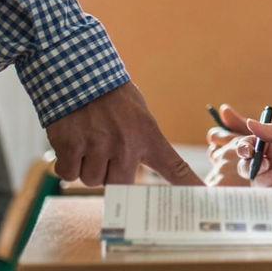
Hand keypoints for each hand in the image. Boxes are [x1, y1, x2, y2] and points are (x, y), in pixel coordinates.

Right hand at [48, 81, 201, 187]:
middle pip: (118, 184)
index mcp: (147, 135)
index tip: (204, 198)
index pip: (174, 167)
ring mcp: (97, 145)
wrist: (78, 72)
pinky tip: (71, 144)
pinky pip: (69, 174)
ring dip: (86, 167)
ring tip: (87, 141)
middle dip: (109, 174)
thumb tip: (139, 174)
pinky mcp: (70, 145)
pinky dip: (67, 164)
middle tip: (103, 153)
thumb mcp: (139, 115)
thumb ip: (143, 143)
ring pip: (90, 180)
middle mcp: (124, 144)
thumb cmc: (111, 97)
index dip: (189, 185)